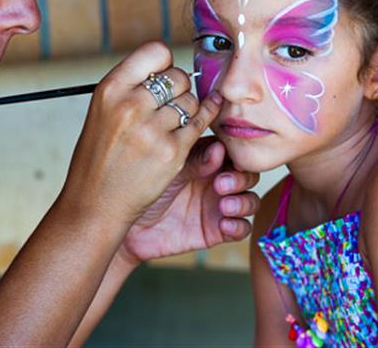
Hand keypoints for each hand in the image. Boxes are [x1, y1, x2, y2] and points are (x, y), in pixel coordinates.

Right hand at [58, 42, 224, 228]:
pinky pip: (201, 122)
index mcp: (110, 89)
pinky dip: (206, 116)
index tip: (162, 76)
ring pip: (191, 101)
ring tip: (172, 123)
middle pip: (178, 76)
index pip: (156, 51)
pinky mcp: (172, 152)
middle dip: (179, 87)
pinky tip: (207, 112)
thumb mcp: (101, 111)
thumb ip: (130, 87)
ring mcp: (153, 129)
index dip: (164, 63)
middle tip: (170, 103)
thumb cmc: (99, 157)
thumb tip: (167, 67)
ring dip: (188, 109)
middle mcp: (131, 105)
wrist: (95, 203)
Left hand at [119, 137, 259, 263]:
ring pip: (251, 200)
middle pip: (248, 174)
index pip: (233, 151)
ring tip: (224, 206)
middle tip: (221, 184)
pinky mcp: (217, 230)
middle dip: (240, 178)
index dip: (234, 153)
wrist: (126, 223)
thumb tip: (220, 148)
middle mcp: (217, 179)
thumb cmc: (141, 187)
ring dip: (243, 202)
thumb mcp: (168, 169)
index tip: (223, 156)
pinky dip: (238, 226)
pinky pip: (241, 228)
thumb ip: (195, 159)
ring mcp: (219, 205)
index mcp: (207, 158)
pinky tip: (223, 224)